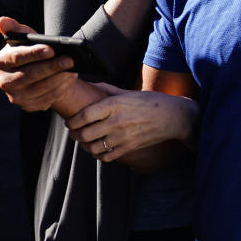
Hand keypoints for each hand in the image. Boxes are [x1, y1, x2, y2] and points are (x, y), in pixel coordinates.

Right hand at [0, 17, 76, 111]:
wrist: (36, 72)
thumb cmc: (29, 52)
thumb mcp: (23, 38)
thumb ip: (14, 28)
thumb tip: (2, 21)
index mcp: (1, 61)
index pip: (17, 57)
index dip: (34, 53)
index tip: (51, 49)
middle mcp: (5, 81)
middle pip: (30, 75)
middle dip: (52, 67)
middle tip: (70, 60)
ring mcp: (16, 96)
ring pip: (41, 88)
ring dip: (60, 78)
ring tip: (74, 68)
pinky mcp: (28, 106)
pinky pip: (48, 98)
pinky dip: (61, 88)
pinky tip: (70, 78)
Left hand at [66, 91, 198, 162]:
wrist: (172, 117)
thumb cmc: (149, 102)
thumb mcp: (127, 92)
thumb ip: (106, 89)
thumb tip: (89, 83)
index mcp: (114, 105)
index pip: (85, 115)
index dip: (72, 120)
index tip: (69, 121)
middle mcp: (117, 122)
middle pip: (86, 134)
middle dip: (75, 134)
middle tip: (73, 131)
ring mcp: (123, 137)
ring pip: (94, 147)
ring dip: (84, 145)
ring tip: (83, 140)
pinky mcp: (128, 148)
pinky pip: (106, 157)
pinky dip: (98, 154)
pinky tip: (97, 148)